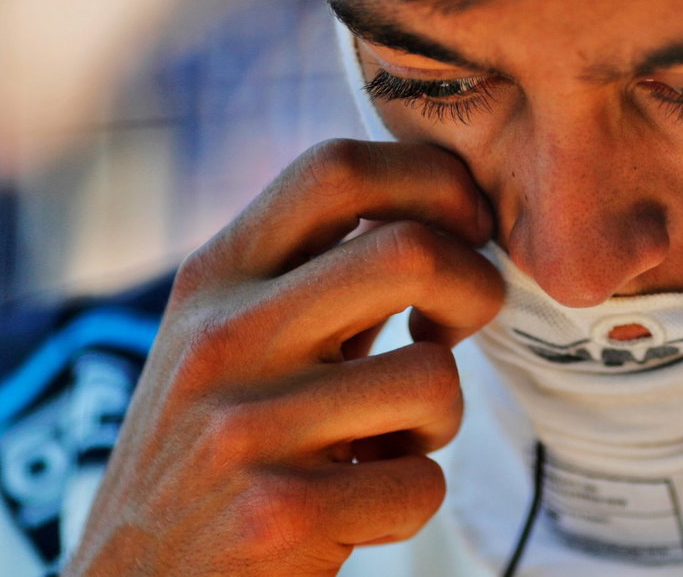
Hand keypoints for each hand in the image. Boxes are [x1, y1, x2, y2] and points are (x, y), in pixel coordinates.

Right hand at [64, 140, 502, 575]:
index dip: (432, 181)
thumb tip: (436, 209)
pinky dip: (410, 502)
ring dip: (439, 421)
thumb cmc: (208, 460)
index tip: (464, 228)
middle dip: (475, 288)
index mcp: (214, 277)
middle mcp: (223, 337)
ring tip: (387, 442)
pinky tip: (355, 508)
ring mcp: (245, 426)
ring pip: (435, 377)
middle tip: (454, 329)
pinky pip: (422, 485)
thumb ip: (315, 276)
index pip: (337, 169)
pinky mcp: (276, 514)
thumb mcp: (230, 342)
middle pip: (412, 251)